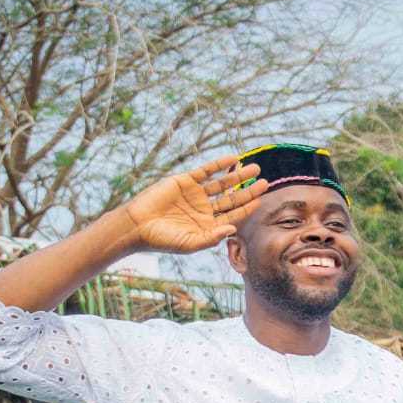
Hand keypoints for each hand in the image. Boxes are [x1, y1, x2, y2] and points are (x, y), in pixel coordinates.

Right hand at [117, 155, 268, 253]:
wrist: (137, 225)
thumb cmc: (162, 239)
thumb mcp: (189, 243)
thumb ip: (211, 238)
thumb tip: (232, 230)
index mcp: (208, 225)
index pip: (233, 215)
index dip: (247, 208)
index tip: (260, 200)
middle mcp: (205, 209)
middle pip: (232, 198)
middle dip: (248, 191)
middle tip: (265, 183)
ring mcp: (196, 194)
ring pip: (222, 183)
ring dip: (238, 176)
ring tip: (255, 168)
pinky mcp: (185, 181)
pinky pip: (206, 171)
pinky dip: (219, 165)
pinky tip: (233, 159)